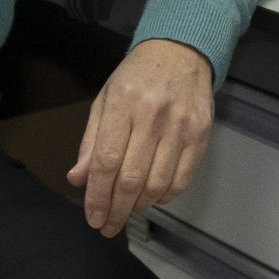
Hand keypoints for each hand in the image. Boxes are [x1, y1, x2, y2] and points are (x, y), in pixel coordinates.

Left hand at [68, 38, 212, 238]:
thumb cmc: (137, 77)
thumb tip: (78, 179)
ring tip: (127, 211)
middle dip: (116, 210)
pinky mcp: (201, 134)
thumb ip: (92, 141)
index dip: (97, 195)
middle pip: (131, 178)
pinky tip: (152, 198)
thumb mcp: (105, 100)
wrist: (180, 52)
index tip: (93, 217)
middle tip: (107, 226)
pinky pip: (182, 179)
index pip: (106, 160)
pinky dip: (165, 196)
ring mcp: (180, 126)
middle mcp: (152, 115)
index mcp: (122, 104)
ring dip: (139, 206)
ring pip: (157, 184)